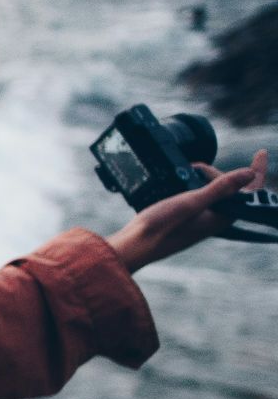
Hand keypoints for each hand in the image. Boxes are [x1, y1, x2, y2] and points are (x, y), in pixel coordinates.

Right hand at [106, 148, 268, 272]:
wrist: (135, 245)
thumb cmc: (161, 227)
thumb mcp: (192, 202)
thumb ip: (221, 188)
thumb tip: (250, 173)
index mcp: (222, 216)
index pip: (248, 191)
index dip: (256, 171)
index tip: (262, 152)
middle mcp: (215, 219)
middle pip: (228, 189)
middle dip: (215, 173)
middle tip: (194, 166)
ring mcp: (200, 220)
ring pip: (211, 192)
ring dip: (202, 179)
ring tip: (186, 173)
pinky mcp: (187, 219)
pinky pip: (198, 198)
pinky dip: (191, 186)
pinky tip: (178, 184)